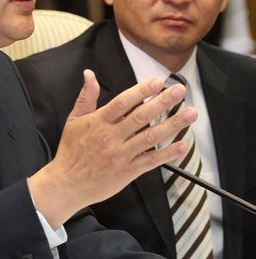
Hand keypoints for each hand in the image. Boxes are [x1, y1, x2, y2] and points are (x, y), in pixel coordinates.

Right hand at [29, 69, 196, 227]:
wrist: (67, 184)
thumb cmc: (71, 151)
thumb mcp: (74, 120)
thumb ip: (86, 97)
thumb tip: (89, 74)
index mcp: (98, 122)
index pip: (123, 103)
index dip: (141, 91)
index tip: (158, 81)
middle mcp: (111, 137)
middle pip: (141, 117)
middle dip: (163, 102)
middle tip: (181, 91)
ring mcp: (121, 155)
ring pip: (150, 137)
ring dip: (172, 125)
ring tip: (191, 114)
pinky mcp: (128, 172)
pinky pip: (151, 161)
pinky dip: (167, 154)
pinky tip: (182, 145)